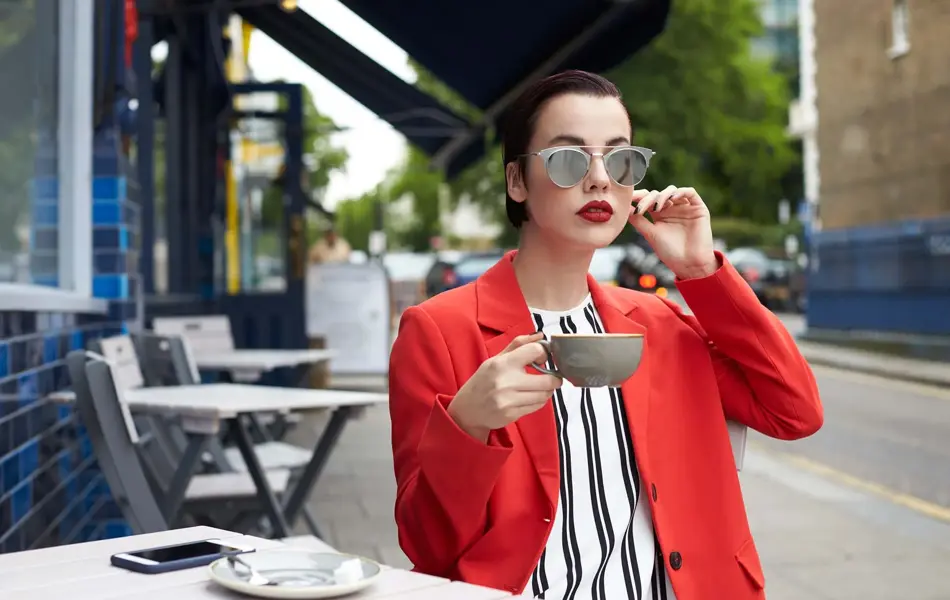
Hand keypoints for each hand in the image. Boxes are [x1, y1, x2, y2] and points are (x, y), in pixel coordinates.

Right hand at [447, 333, 561, 441]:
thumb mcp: (496, 359)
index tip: (542, 358)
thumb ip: (519, 345)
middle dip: (555, 379)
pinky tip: (532, 397)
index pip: (535, 351)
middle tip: (554, 377)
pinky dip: (539, 401)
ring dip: (547, 391)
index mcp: (502, 363)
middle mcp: (506, 381)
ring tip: (541, 387)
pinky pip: (536, 406)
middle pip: (547, 380)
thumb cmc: (484, 380)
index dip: (544, 353)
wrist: (468, 408)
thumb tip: (541, 336)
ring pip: (544, 395)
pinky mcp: (511, 414)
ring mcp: (509, 400)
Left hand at [628, 185, 717, 279]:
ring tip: (656, 207)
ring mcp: (684, 207)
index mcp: (659, 215)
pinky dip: (681, 192)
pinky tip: (672, 198)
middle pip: (657, 194)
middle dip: (648, 198)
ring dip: (662, 195)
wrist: (689, 264)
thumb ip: (638, 220)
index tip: (628, 199)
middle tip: (642, 208)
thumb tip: (624, 207)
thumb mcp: (650, 234)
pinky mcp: (698, 208)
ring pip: (672, 191)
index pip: (648, 199)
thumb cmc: (670, 252)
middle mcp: (671, 209)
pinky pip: (690, 192)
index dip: (639, 196)